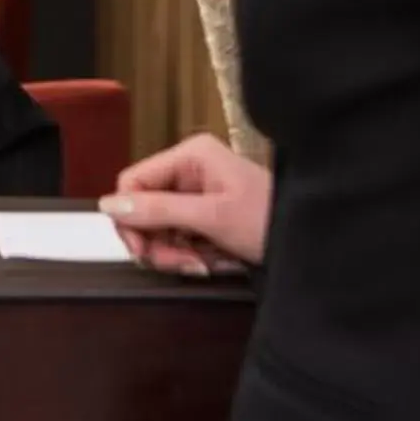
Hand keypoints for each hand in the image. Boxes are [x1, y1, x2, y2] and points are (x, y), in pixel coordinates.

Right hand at [102, 135, 270, 273]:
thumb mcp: (211, 217)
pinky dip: (188, 255)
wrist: (309, 242)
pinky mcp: (205, 216)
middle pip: (144, 208)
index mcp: (190, 156)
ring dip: (173, 253)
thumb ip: (158, 210)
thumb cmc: (269, 219)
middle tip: (179, 262)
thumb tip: (110, 205)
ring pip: (159, 228)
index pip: (133, 182)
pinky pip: (178, 237)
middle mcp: (190, 170)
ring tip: (200, 264)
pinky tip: (208, 262)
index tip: (140, 248)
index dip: (129, 217)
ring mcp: (197, 194)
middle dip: (157, 241)